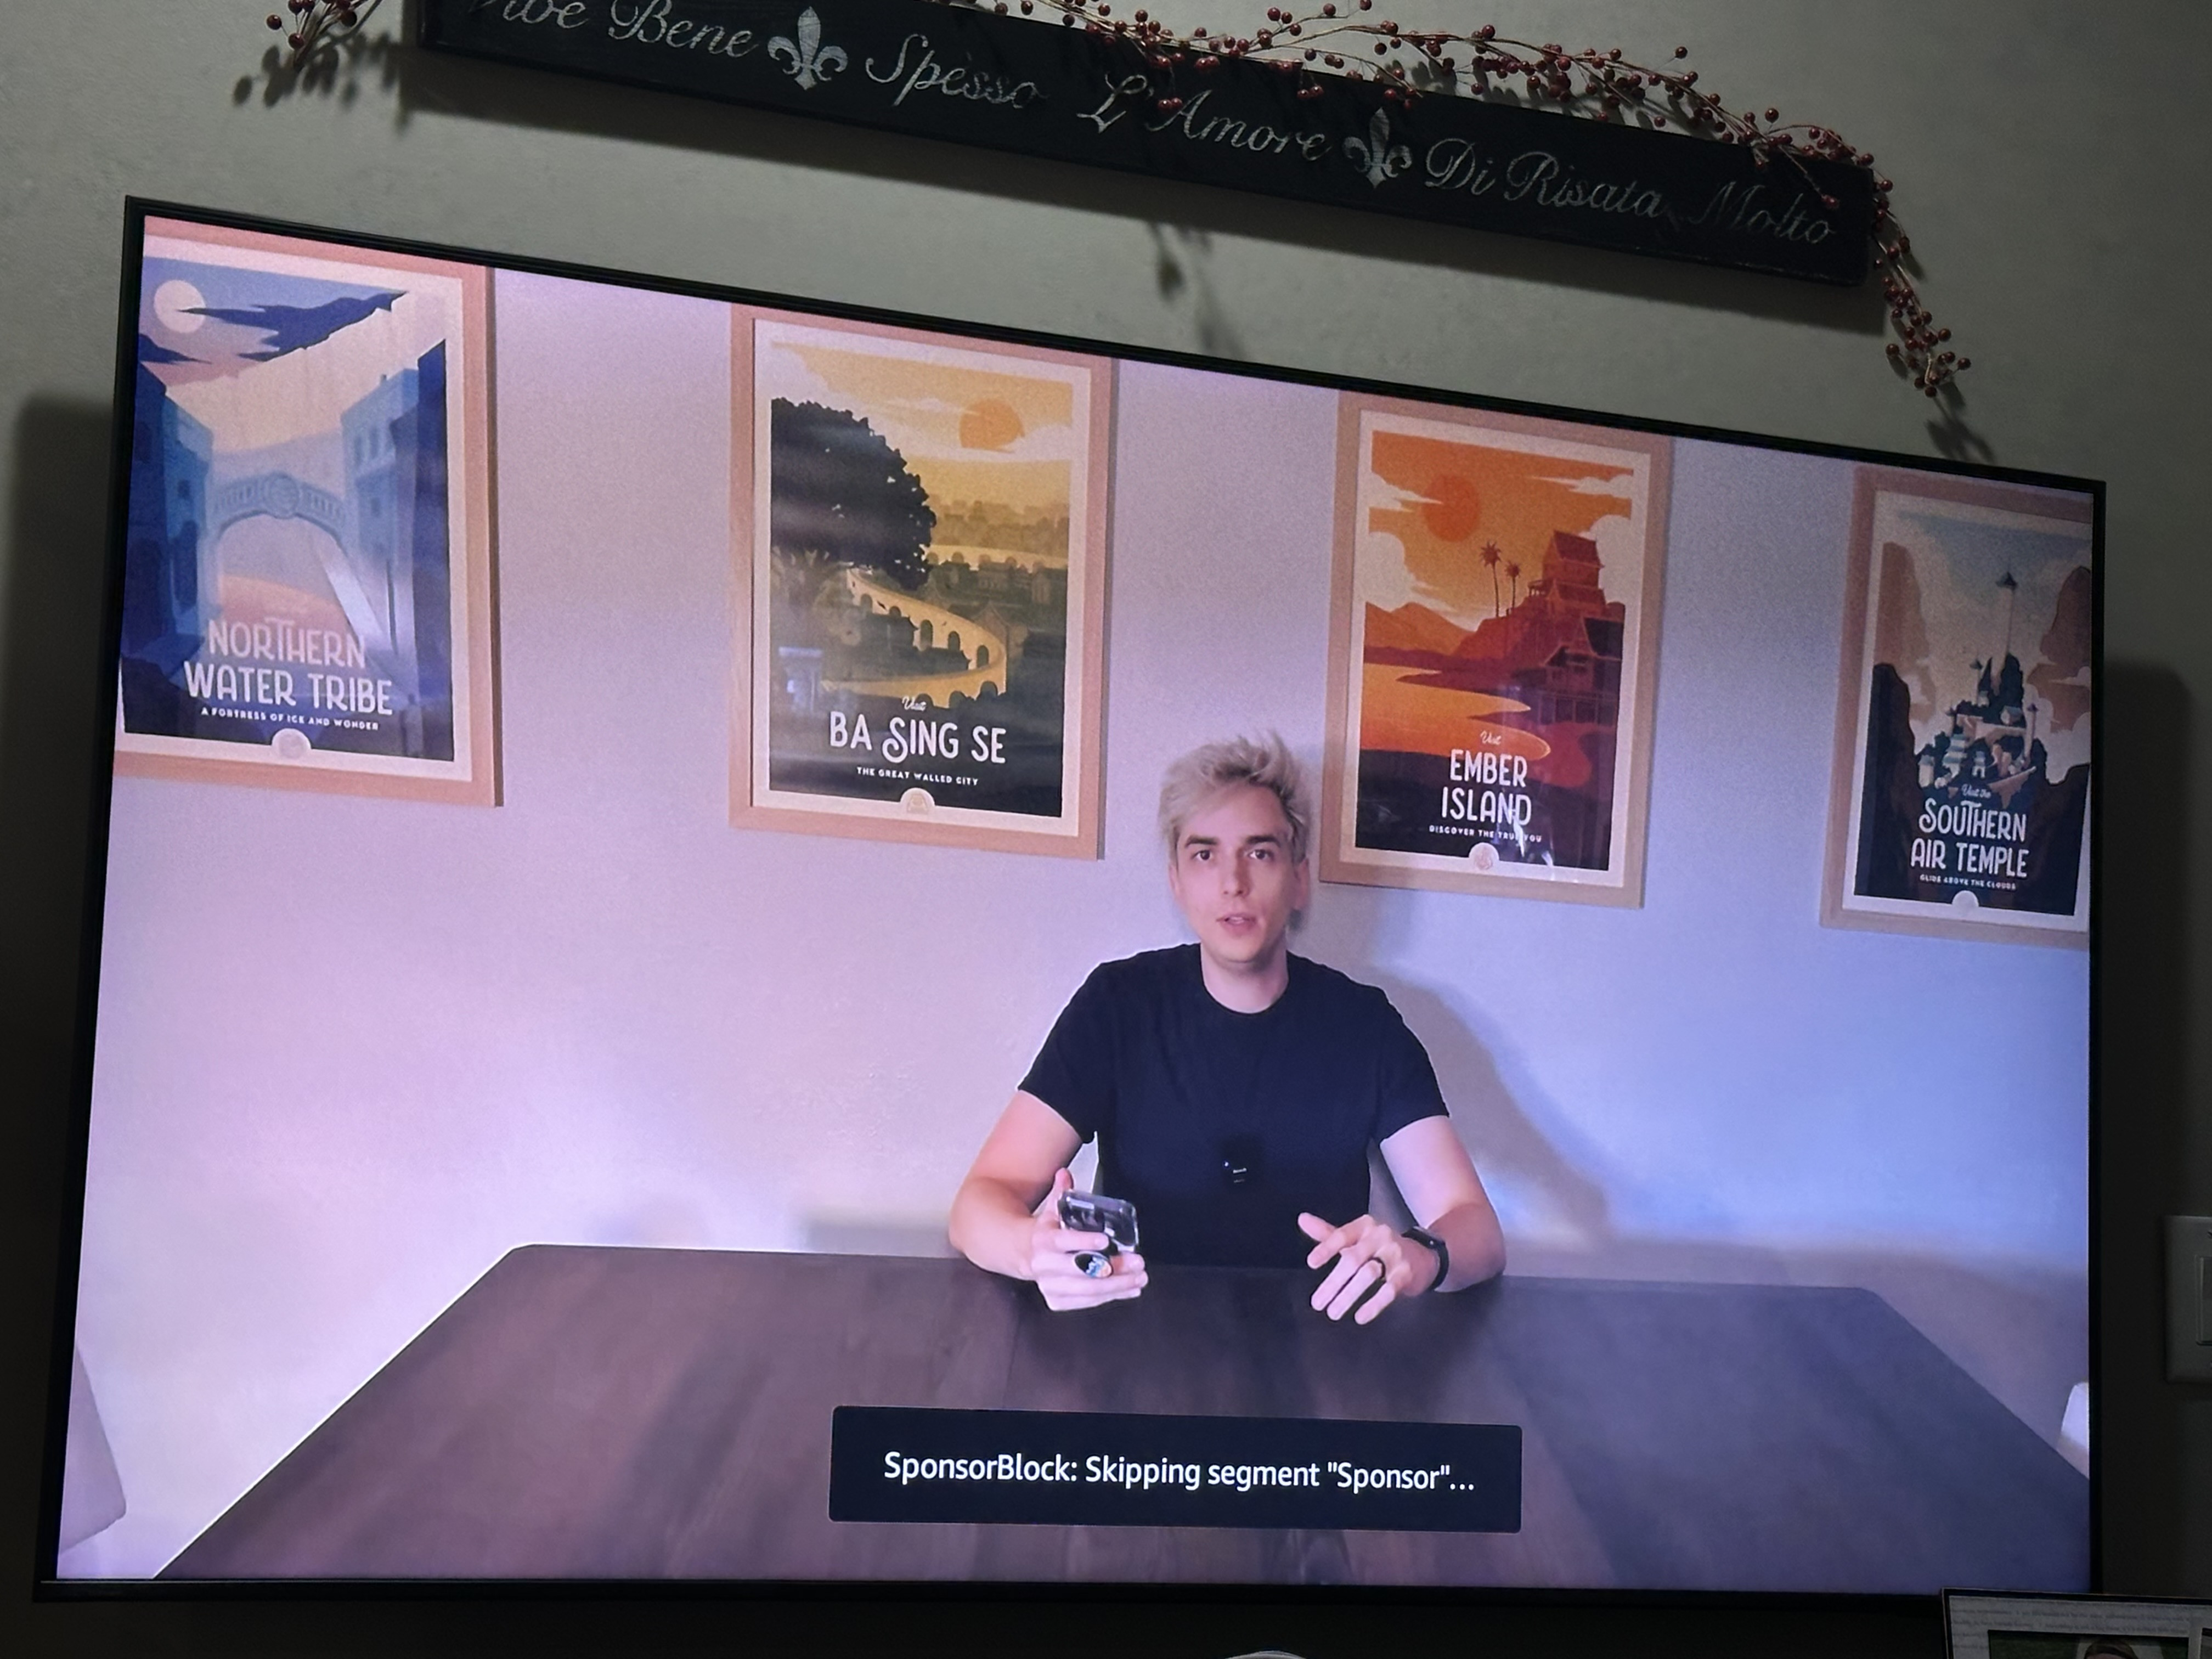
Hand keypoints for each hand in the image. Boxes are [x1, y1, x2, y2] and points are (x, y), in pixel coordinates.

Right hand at [1029, 1168, 1146, 1310]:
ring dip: (1117, 1285)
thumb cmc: (1046, 1232)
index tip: (1106, 1241)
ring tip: (1140, 1277)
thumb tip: (1065, 1172)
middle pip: (1080, 1270)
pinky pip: (1087, 1302)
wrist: (1023, 1255)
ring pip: (1086, 1290)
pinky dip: (1110, 1297)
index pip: (1062, 1242)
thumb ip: (1061, 1193)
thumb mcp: (1051, 1210)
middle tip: (1137, 1262)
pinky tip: (1130, 1289)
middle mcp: (1043, 1266)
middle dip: (1112, 1268)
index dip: (1083, 1242)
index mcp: (1042, 1240)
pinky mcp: (1056, 1301)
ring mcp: (1049, 1286)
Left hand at [1297, 1212, 1433, 1324]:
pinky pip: (1388, 1290)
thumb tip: (1302, 1219)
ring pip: (1368, 1274)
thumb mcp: (1356, 1237)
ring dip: (1348, 1295)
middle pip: (1353, 1259)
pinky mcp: (1406, 1274)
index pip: (1342, 1235)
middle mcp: (1380, 1236)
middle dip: (1333, 1283)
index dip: (1326, 1248)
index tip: (1311, 1263)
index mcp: (1364, 1226)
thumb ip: (1328, 1233)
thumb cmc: (1379, 1248)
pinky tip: (1360, 1317)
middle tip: (1318, 1304)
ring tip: (1333, 1312)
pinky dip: (1373, 1305)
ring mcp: (1394, 1255)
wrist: (1421, 1256)